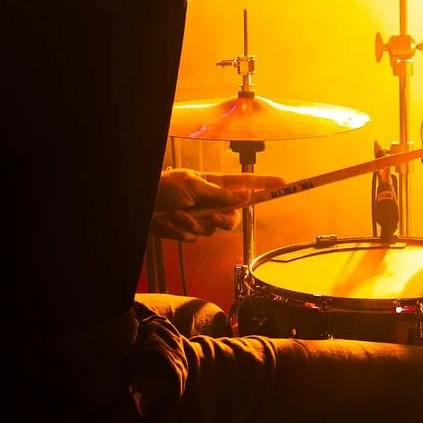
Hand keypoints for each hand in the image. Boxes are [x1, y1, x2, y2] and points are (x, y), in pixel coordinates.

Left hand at [151, 168, 285, 242]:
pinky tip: (170, 222)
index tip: (282, 183)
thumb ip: (220, 194)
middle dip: (221, 219)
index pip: (245, 184)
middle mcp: (209, 202)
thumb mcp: (193, 186)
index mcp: (213, 185)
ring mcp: (199, 217)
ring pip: (212, 230)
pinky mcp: (187, 231)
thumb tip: (244, 196)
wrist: (140, 205)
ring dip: (193, 223)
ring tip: (175, 213)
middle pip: (232, 217)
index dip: (264, 183)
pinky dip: (182, 231)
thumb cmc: (164, 187)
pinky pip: (195, 238)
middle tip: (209, 215)